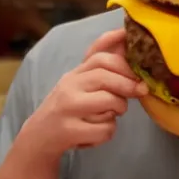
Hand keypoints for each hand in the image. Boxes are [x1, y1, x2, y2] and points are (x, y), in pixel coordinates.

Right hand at [21, 29, 147, 156]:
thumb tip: (127, 40)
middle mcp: (68, 86)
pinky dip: (107, 132)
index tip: (141, 68)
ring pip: (109, 101)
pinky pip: (104, 129)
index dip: (124, 61)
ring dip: (118, 110)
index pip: (99, 57)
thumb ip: (102, 67)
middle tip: (139, 92)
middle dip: (128, 85)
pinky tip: (96, 133)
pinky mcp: (69, 131)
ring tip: (110, 114)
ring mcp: (67, 108)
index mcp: (74, 74)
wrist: (37, 138)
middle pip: (105, 76)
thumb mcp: (81, 84)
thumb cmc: (68, 109)